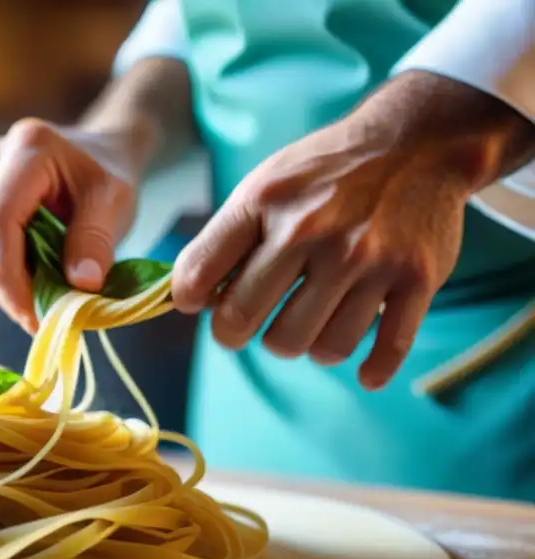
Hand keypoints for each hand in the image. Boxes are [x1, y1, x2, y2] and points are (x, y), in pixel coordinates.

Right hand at [0, 120, 144, 333]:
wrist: (93, 154)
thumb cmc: (106, 177)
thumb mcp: (116, 202)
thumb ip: (97, 239)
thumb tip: (79, 285)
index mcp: (26, 148)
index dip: (9, 280)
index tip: (36, 318)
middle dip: (7, 291)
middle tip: (46, 312)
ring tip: (38, 289)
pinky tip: (21, 273)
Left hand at [171, 119, 475, 390]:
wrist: (417, 140)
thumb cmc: (325, 175)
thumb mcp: (263, 187)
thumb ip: (223, 240)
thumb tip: (187, 299)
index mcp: (268, 205)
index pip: (201, 276)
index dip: (191, 300)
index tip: (202, 303)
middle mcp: (316, 233)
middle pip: (249, 323)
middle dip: (238, 332)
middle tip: (250, 321)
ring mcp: (369, 259)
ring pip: (317, 347)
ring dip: (307, 345)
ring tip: (310, 320)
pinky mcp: (416, 278)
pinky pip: (387, 348)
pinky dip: (372, 369)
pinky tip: (364, 372)